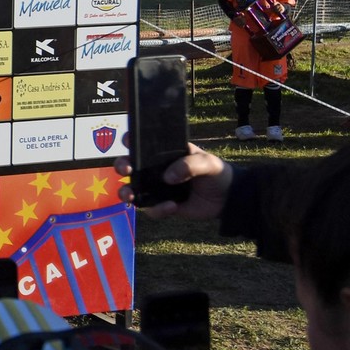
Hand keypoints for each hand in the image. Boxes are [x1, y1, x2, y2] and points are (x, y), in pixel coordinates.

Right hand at [114, 142, 233, 219]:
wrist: (226, 199)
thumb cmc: (216, 173)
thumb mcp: (207, 162)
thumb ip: (189, 165)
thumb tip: (168, 177)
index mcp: (165, 153)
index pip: (144, 143)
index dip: (132, 140)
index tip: (128, 141)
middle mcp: (156, 169)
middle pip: (131, 165)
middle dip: (122, 165)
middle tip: (127, 169)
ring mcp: (157, 188)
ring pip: (133, 189)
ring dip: (126, 192)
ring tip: (130, 196)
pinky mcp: (162, 205)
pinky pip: (151, 209)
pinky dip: (158, 209)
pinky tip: (173, 206)